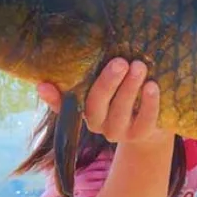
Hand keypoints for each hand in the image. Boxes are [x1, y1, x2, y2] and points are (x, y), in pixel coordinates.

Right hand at [36, 58, 168, 145]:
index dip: (53, 98)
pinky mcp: (140, 135)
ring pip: (120, 112)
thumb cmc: (123, 94)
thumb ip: (90, 75)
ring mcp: (119, 131)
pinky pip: (145, 121)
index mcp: (84, 109)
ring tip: (139, 66)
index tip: (44, 84)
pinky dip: (149, 103)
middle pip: (96, 105)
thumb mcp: (108, 86)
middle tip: (120, 61)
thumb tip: (50, 76)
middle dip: (107, 82)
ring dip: (129, 88)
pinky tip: (152, 86)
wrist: (150, 124)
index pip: (65, 105)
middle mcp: (97, 124)